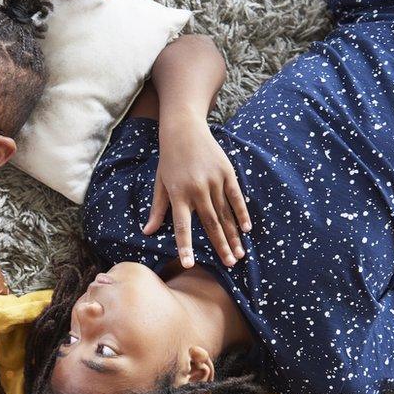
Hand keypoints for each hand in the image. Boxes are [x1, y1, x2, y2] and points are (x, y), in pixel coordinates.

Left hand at [143, 115, 250, 267]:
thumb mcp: (160, 183)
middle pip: (210, 224)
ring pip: (225, 214)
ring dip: (233, 235)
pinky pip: (236, 197)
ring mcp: (213, 181)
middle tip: (230, 264)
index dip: (185, 246)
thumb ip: (157, 209)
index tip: (189, 264)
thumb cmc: (169, 159)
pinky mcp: (226, 172)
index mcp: (178, 195)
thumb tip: (146, 232)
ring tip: (240, 254)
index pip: (181, 226)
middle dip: (220, 246)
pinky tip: (247, 229)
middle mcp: (196, 190)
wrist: (184, 129)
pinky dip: (241, 213)